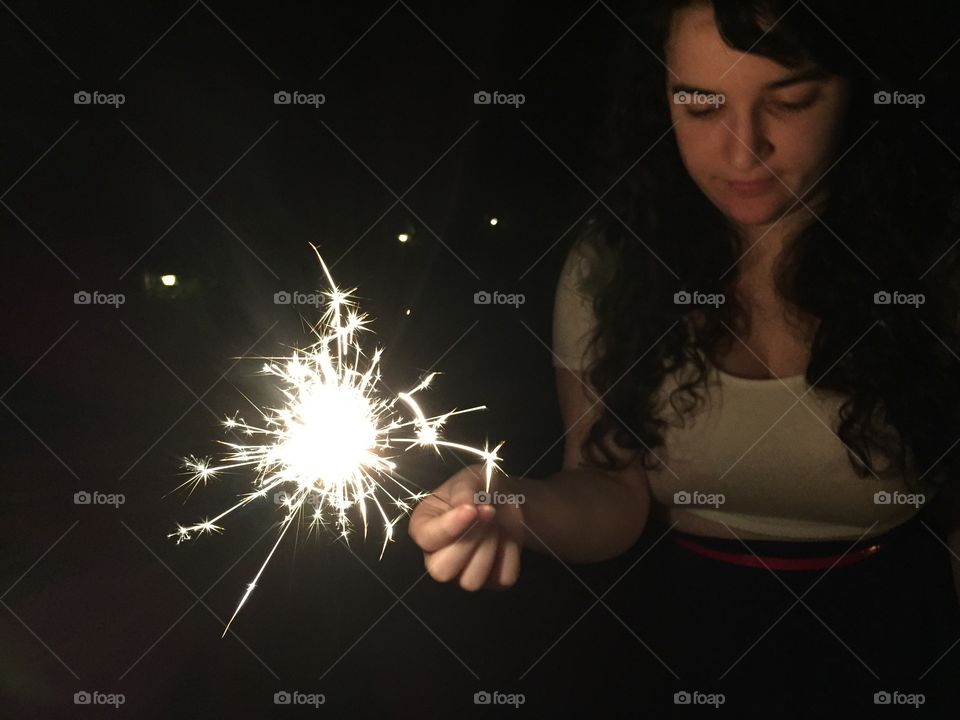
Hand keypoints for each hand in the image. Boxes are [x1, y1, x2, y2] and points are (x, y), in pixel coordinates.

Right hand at [408, 464, 523, 590]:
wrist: (505, 501)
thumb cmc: (478, 489)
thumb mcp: (469, 479)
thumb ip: (464, 491)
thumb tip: (466, 506)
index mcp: (423, 528)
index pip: (427, 538)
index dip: (450, 526)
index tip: (472, 509)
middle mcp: (436, 557)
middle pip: (442, 570)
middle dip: (470, 540)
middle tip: (489, 513)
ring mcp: (462, 574)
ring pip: (470, 581)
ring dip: (489, 548)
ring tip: (496, 523)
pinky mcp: (490, 581)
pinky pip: (501, 579)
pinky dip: (509, 555)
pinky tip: (506, 537)